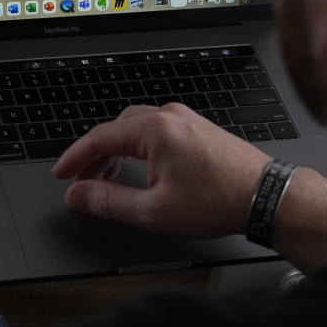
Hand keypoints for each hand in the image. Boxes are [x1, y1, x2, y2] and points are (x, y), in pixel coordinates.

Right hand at [52, 103, 271, 237]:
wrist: (266, 196)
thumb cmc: (219, 200)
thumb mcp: (154, 210)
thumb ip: (109, 201)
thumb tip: (78, 195)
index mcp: (155, 130)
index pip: (99, 138)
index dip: (75, 158)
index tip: (61, 173)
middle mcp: (168, 116)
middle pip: (115, 129)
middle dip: (94, 155)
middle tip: (81, 181)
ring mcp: (184, 119)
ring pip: (134, 129)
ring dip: (115, 152)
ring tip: (106, 180)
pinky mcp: (196, 127)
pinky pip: (154, 130)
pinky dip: (136, 148)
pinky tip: (137, 169)